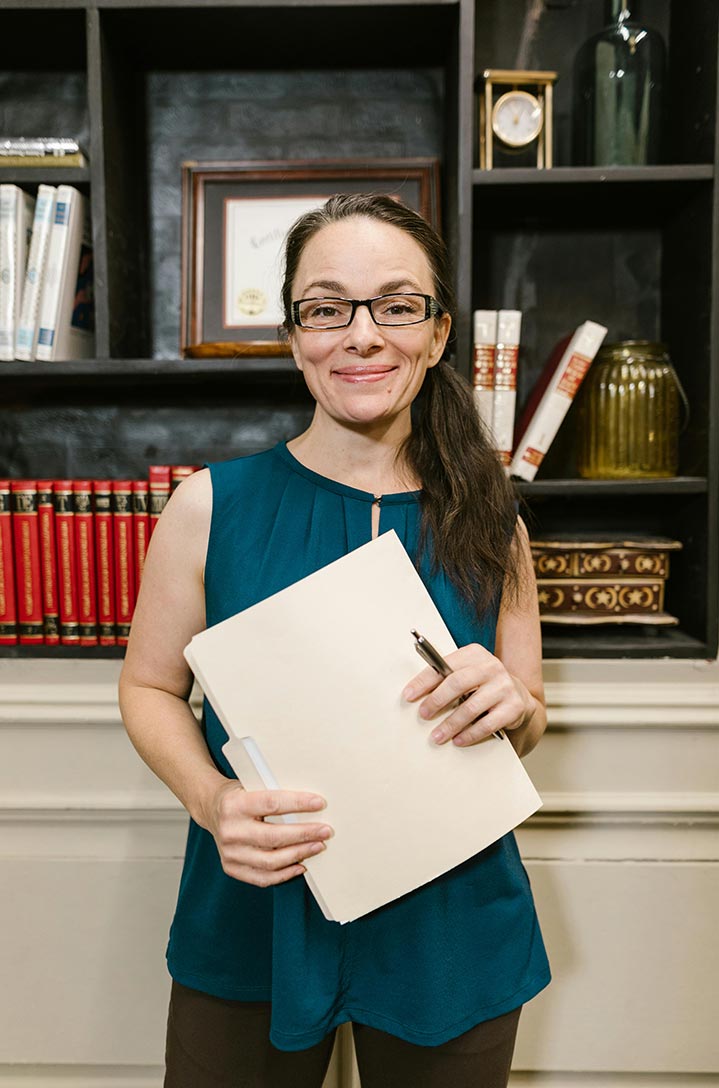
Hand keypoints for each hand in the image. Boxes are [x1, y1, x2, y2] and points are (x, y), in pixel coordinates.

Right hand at [206, 782, 331, 886]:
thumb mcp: (251, 785)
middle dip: (304, 834)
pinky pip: (262, 877)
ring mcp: (229, 852)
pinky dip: (284, 874)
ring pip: (270, 860)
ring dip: (299, 854)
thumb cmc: (239, 796)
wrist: (212, 809)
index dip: (298, 804)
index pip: (271, 803)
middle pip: (274, 836)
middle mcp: (230, 830)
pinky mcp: (231, 867)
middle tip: (325, 830)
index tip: (320, 803)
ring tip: (318, 846)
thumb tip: (311, 803)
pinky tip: (301, 864)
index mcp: (234, 804)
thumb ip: (274, 794)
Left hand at [402, 643, 531, 747]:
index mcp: (475, 654)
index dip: (424, 681)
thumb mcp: (466, 673)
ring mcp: (505, 686)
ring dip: (450, 724)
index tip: (408, 695)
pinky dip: (470, 734)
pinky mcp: (514, 707)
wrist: (518, 695)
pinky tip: (458, 740)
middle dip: (436, 701)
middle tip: (423, 715)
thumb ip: (446, 677)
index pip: (445, 666)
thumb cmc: (483, 684)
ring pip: (471, 707)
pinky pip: (487, 724)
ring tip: (437, 736)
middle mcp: (491, 667)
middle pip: (457, 683)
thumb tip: (415, 692)